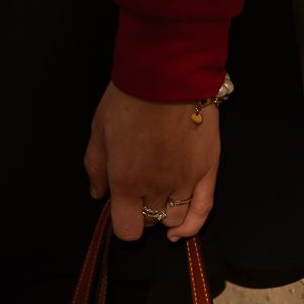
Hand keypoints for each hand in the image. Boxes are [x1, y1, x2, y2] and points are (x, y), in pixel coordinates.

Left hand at [83, 80, 219, 242]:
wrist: (167, 74)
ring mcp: (185, 181)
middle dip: (140, 209)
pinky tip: (180, 229)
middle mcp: (157, 188)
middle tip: (137, 186)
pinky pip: (204, 210)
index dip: (121, 222)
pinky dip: (192, 225)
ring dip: (163, 212)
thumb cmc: (129, 98)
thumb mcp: (99, 129)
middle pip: (150, 221)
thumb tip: (98, 194)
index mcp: (127, 181)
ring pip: (175, 217)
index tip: (119, 206)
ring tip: (156, 197)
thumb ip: (95, 167)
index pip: (126, 229)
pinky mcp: (208, 170)